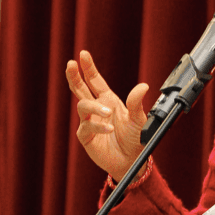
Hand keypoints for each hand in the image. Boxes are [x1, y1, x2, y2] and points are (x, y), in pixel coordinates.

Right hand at [65, 50, 148, 182]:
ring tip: (109, 111)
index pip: (95, 80)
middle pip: (80, 89)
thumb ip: (137, 103)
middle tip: (71, 64)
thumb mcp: (139, 118)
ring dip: (95, 106)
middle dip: (74, 76)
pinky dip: (99, 127)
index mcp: (108, 100)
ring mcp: (89, 122)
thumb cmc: (136, 138)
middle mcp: (97, 109)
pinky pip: (87, 127)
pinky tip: (110, 129)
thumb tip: (143, 85)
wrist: (134, 160)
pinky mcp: (86, 137)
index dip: (89, 68)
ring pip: (83, 106)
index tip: (83, 54)